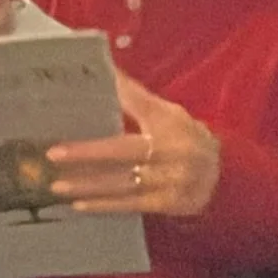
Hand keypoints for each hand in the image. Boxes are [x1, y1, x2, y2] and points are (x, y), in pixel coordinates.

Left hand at [46, 70, 220, 216]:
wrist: (223, 176)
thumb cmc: (186, 138)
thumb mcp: (168, 113)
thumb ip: (135, 98)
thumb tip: (106, 72)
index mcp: (169, 123)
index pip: (137, 105)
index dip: (113, 99)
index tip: (78, 97)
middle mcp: (171, 151)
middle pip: (122, 151)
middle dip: (86, 153)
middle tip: (53, 154)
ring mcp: (170, 180)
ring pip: (122, 182)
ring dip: (87, 184)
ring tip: (57, 185)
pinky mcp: (167, 204)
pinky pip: (130, 205)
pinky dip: (103, 206)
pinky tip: (79, 205)